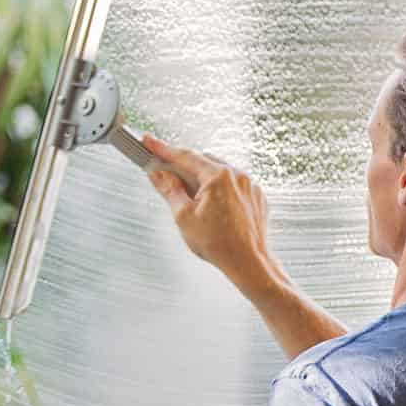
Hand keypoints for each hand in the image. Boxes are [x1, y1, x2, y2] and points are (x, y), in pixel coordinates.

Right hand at [142, 134, 272, 288]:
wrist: (249, 263)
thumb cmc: (219, 244)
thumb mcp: (184, 216)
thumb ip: (170, 190)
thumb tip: (158, 174)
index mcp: (218, 176)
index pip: (184, 156)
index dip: (163, 149)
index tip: (149, 143)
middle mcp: (237, 175)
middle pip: (203, 162)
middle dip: (184, 168)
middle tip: (167, 175)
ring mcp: (250, 185)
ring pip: (220, 172)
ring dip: (204, 179)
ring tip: (194, 202)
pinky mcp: (256, 196)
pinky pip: (234, 185)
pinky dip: (221, 190)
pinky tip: (214, 209)